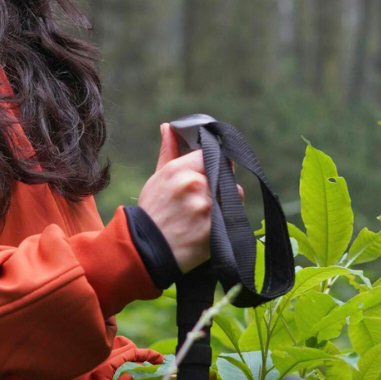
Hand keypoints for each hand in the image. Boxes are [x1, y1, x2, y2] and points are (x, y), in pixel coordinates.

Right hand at [136, 123, 243, 274]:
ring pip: (233, 194)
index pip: (210, 154)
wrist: (146, 251)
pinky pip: (234, 215)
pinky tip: (208, 226)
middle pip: (225, 173)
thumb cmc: (152, 213)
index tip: (207, 172)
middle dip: (219, 182)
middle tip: (203, 197)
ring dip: (226, 200)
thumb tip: (168, 127)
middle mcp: (195, 184)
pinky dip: (227, 219)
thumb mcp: (156, 179)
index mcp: (178, 170)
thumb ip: (168, 152)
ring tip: (205, 214)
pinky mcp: (217, 228)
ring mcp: (207, 207)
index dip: (211, 162)